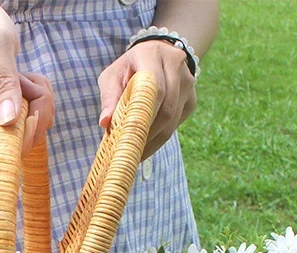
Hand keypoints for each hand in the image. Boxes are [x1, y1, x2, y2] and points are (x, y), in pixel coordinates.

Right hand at [0, 0, 53, 159]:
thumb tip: (8, 121)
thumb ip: (3, 81)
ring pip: (20, 128)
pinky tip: (20, 79)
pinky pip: (18, 118)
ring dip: (34, 102)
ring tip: (23, 74)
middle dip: (34, 113)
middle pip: (10, 141)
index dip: (15, 143)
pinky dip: (30, 100)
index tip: (32, 116)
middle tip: (29, 80)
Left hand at [98, 40, 196, 159]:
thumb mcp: (112, 76)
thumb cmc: (128, 69)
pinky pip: (177, 124)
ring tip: (136, 153)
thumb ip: (108, 98)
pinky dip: (161, 137)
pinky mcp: (191, 98)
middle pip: (166, 108)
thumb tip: (104, 123)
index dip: (144, 116)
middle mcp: (175, 64)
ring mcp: (188, 81)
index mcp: (152, 55)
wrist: (156, 55)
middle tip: (130, 152)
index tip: (128, 137)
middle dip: (147, 134)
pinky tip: (147, 144)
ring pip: (172, 120)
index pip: (155, 89)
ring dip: (154, 141)